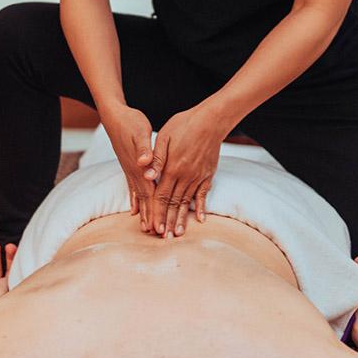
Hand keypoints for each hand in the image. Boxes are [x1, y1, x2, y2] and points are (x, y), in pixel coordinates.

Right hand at [0, 242, 16, 301]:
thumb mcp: (13, 284)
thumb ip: (21, 272)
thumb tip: (35, 260)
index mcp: (14, 292)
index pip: (19, 273)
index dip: (20, 261)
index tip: (20, 249)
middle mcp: (1, 292)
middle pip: (7, 271)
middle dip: (8, 257)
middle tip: (9, 246)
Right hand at [98, 102, 157, 232]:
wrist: (114, 116)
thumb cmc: (130, 122)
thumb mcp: (140, 131)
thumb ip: (144, 148)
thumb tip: (145, 162)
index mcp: (140, 166)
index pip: (150, 193)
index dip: (155, 210)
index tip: (159, 227)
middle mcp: (134, 172)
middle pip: (145, 199)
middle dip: (151, 217)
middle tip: (157, 235)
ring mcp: (130, 171)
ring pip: (138, 196)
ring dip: (143, 212)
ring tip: (147, 229)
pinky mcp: (129, 167)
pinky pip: (132, 188)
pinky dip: (135, 200)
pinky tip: (134, 210)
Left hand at [145, 104, 225, 237]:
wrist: (211, 120)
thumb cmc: (184, 125)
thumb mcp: (164, 137)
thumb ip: (156, 158)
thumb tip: (147, 175)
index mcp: (172, 168)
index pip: (161, 196)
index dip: (157, 213)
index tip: (154, 228)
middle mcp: (186, 176)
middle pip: (174, 203)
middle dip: (168, 221)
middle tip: (164, 238)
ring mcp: (198, 176)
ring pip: (188, 202)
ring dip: (182, 218)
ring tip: (178, 233)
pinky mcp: (208, 174)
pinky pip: (204, 194)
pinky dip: (201, 207)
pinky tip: (200, 219)